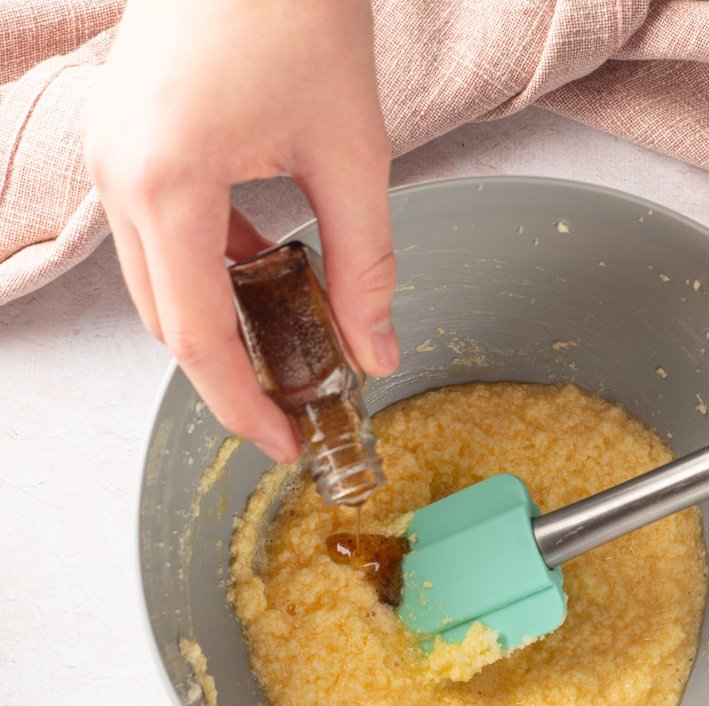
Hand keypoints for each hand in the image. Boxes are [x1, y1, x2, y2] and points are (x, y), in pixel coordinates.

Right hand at [84, 0, 397, 461]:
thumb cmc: (297, 10)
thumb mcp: (353, 154)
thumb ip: (367, 265)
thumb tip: (376, 349)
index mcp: (166, 182)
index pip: (196, 336)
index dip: (240, 403)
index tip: (283, 442)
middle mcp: (120, 173)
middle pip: (167, 318)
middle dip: (230, 374)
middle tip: (293, 407)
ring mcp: (113, 154)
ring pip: (158, 281)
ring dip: (218, 322)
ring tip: (287, 349)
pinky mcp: (129, 139)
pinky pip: (160, 233)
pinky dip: (208, 268)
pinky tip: (264, 275)